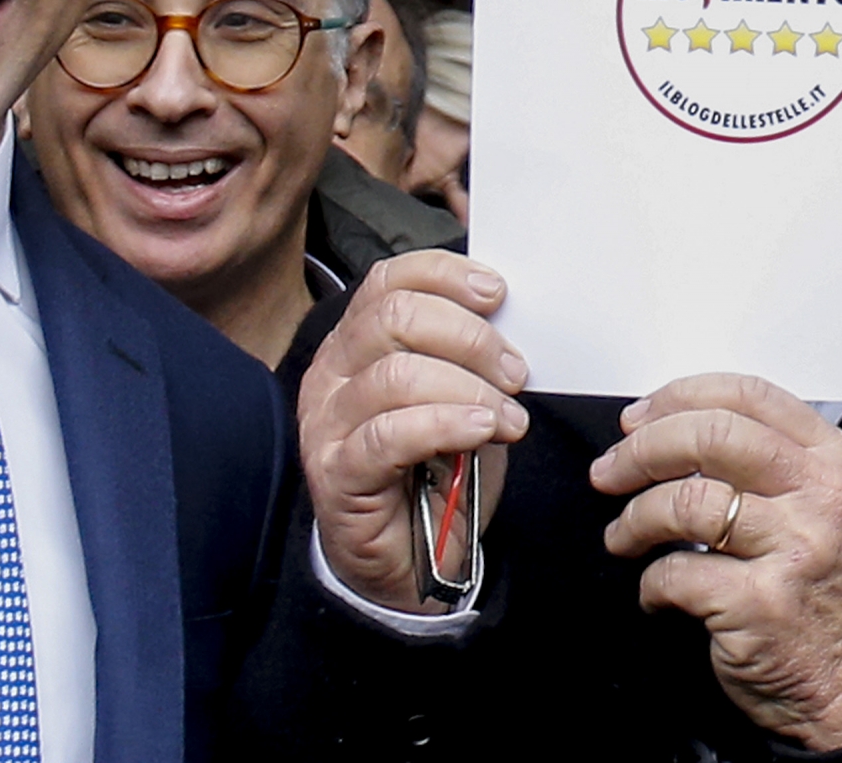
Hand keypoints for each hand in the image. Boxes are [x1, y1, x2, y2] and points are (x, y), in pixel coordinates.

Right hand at [298, 250, 527, 612]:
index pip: (387, 281)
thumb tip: (512, 320)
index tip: (499, 294)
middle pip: (392, 317)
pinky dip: (446, 425)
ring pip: (395, 376)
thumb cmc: (433, 476)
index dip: (445, 276)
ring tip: (510, 417)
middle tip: (514, 371)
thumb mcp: (458, 401)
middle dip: (468, 336)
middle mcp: (331, 373)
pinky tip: (483, 432)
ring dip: (470, 389)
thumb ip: (468, 360)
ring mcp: (327, 424)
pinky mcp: (338, 473)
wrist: (407, 565)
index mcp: (354, 344)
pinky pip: (390, 435)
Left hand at [591, 374, 841, 749]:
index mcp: (834, 462)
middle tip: (609, 472)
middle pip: (710, 436)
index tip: (636, 419)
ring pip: (684, 501)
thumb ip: (761, 458)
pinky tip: (659, 593)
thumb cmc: (822, 591)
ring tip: (624, 537)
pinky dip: (652, 583)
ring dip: (634, 519)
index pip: (747, 395)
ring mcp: (795, 550)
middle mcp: (822, 499)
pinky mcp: (761, 603)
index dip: (678, 397)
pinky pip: (675, 571)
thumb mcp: (819, 505)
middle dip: (640, 450)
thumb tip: (663, 426)